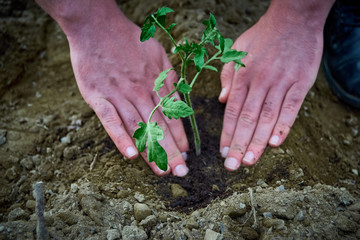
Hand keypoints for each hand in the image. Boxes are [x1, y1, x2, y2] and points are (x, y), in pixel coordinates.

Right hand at [63, 6, 188, 175]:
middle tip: (181, 172)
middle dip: (172, 151)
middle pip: (159, 126)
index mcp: (156, 83)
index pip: (171, 115)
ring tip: (161, 171)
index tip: (187, 153)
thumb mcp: (158, 53)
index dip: (180, 136)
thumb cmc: (129, 40)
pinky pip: (111, 120)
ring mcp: (119, 95)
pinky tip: (131, 156)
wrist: (98, 27)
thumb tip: (180, 99)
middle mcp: (141, 92)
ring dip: (151, 151)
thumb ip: (169, 77)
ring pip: (138, 127)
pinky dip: (121, 138)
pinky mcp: (98, 96)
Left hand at [218, 0, 332, 170]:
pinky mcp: (301, 83)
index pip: (232, 111)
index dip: (226, 133)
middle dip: (238, 145)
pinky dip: (283, 127)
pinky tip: (275, 143)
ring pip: (267, 118)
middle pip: (247, 119)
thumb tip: (223, 101)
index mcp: (243, 76)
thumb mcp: (237, 50)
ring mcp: (281, 83)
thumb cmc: (263, 36)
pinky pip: (291, 109)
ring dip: (257, 142)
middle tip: (232, 166)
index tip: (222, 152)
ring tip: (249, 161)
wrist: (293, 19)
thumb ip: (228, 76)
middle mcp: (259, 82)